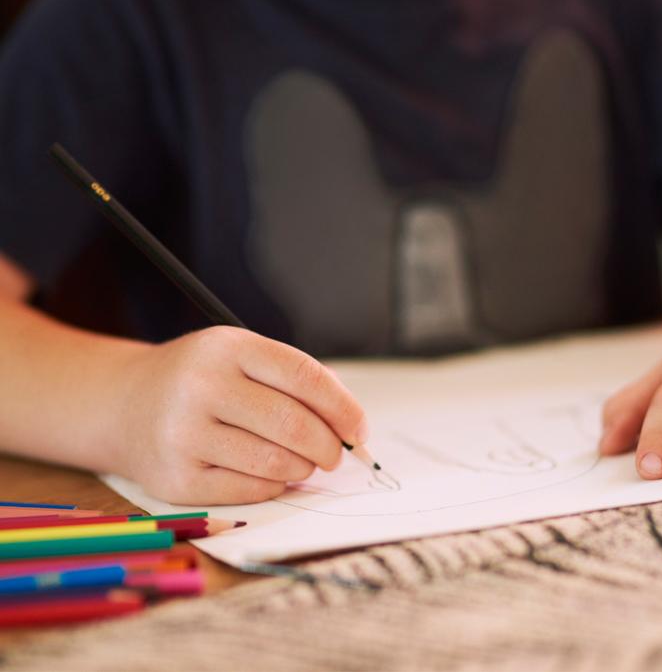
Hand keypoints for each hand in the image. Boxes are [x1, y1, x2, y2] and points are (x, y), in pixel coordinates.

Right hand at [114, 326, 367, 504]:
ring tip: (303, 463)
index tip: (359, 428)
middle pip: (294, 425)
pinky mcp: (175, 479)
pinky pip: (249, 491)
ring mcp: (184, 434)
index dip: (342, 407)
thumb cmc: (201, 379)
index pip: (304, 377)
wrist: (125, 404)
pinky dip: (274, 486)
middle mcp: (202, 387)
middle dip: (329, 446)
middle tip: (336, 455)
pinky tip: (274, 475)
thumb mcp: (240, 357)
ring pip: (275, 463)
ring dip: (303, 468)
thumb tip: (352, 428)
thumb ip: (294, 382)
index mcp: (228, 348)